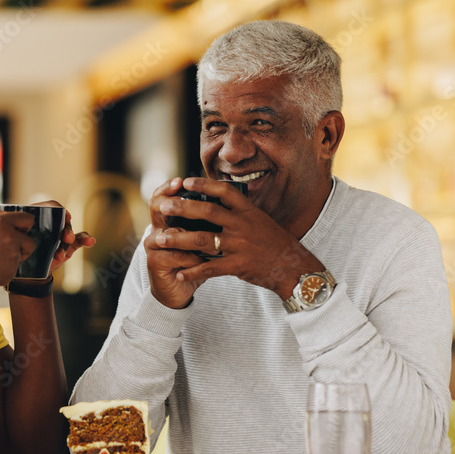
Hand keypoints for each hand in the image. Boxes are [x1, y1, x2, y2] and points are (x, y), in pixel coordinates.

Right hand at [0, 206, 35, 292]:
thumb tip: (3, 212)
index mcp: (1, 223)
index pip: (28, 219)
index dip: (23, 224)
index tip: (18, 228)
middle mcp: (10, 239)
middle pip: (30, 240)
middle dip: (22, 242)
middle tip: (5, 245)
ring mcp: (12, 257)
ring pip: (22, 255)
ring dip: (14, 255)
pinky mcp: (11, 272)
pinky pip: (14, 267)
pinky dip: (6, 267)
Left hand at [29, 200, 95, 274]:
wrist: (33, 272)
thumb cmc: (25, 253)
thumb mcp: (24, 244)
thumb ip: (26, 238)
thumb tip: (22, 234)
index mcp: (39, 218)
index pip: (50, 207)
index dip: (58, 209)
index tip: (64, 216)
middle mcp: (52, 224)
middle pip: (62, 220)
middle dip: (66, 229)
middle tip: (67, 238)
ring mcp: (62, 234)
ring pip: (70, 233)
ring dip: (70, 241)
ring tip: (60, 255)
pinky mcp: (71, 244)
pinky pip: (80, 239)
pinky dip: (86, 239)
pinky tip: (90, 241)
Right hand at [145, 178, 209, 307]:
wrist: (178, 291)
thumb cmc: (193, 263)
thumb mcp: (200, 240)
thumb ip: (205, 222)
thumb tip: (225, 201)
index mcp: (167, 221)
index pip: (162, 196)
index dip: (168, 187)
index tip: (182, 181)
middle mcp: (156, 229)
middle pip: (157, 207)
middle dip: (174, 202)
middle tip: (186, 199)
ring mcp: (153, 246)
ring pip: (169, 233)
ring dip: (189, 236)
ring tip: (208, 238)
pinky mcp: (154, 262)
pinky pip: (173, 255)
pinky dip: (191, 258)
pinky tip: (203, 260)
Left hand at [149, 177, 324, 300]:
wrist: (294, 268)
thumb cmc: (275, 243)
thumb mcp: (261, 220)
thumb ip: (240, 213)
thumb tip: (218, 201)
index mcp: (248, 211)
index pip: (224, 191)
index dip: (204, 184)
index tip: (186, 181)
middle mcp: (242, 225)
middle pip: (207, 211)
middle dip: (182, 208)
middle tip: (163, 206)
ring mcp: (240, 245)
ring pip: (202, 239)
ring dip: (178, 240)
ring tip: (160, 239)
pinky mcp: (238, 265)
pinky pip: (210, 268)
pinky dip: (192, 271)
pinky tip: (179, 272)